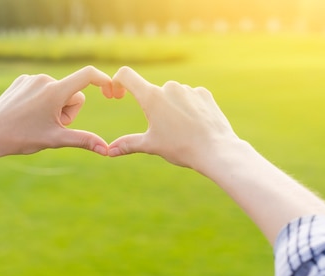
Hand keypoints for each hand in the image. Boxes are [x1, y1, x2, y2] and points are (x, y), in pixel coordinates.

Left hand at [0, 66, 113, 167]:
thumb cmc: (21, 138)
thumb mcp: (55, 140)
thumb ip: (83, 140)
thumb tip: (107, 150)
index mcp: (55, 92)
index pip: (88, 75)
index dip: (103, 80)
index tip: (111, 90)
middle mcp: (44, 80)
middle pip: (72, 93)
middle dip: (68, 111)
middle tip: (50, 126)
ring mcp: (31, 78)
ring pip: (57, 92)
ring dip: (54, 107)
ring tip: (35, 121)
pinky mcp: (21, 80)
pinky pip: (42, 89)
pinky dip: (41, 101)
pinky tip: (26, 113)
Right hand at [108, 66, 240, 170]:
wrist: (215, 150)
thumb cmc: (180, 147)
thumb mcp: (151, 145)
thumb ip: (128, 144)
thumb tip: (109, 151)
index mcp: (152, 97)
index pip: (126, 75)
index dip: (117, 81)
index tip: (119, 95)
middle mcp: (169, 87)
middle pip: (152, 93)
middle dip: (153, 109)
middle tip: (163, 131)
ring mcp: (188, 89)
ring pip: (172, 96)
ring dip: (171, 109)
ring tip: (182, 131)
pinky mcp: (203, 94)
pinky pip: (190, 98)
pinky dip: (188, 109)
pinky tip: (195, 125)